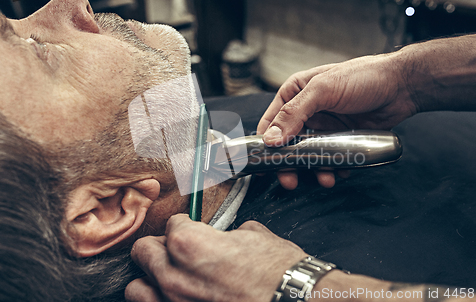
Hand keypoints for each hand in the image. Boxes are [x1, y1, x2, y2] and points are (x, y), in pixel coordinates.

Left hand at [125, 214, 307, 301]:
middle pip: (143, 252)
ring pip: (136, 288)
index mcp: (189, 244)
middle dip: (160, 246)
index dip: (186, 224)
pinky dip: (162, 300)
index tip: (192, 227)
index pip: (172, 225)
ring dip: (151, 279)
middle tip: (178, 249)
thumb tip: (224, 236)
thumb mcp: (254, 236)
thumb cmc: (279, 272)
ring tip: (170, 277)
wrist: (296, 301)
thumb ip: (226, 234)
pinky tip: (180, 296)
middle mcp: (174, 276)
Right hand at [257, 53, 416, 189]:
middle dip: (289, 163)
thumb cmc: (363, 77)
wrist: (402, 86)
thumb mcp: (323, 90)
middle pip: (288, 143)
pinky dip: (332, 168)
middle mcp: (307, 111)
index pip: (270, 122)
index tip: (263, 163)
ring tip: (324, 178)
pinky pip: (331, 158)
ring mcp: (324, 125)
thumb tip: (271, 138)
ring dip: (313, 169)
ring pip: (309, 154)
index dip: (264, 143)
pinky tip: (339, 172)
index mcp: (295, 93)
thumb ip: (294, 113)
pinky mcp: (341, 137)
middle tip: (290, 179)